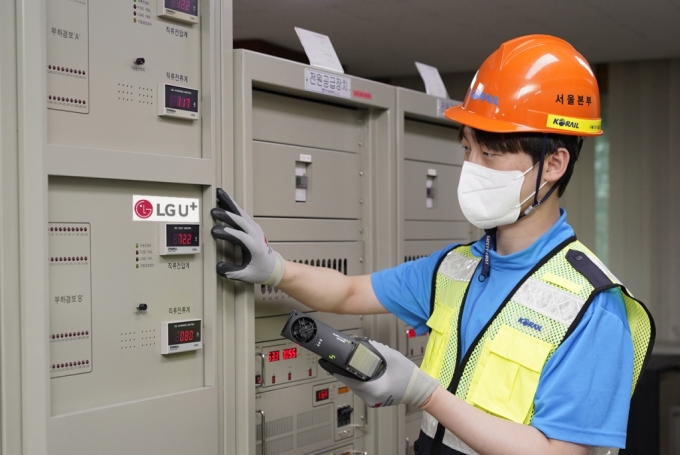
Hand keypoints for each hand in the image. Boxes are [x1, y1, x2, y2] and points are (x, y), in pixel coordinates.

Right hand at [210, 188, 283, 285]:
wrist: (275, 267)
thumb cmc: (261, 271)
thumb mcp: (247, 275)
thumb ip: (232, 271)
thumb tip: (218, 267)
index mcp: (254, 246)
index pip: (239, 236)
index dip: (227, 233)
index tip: (214, 231)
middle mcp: (255, 234)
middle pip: (240, 220)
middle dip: (226, 215)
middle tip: (213, 211)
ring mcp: (255, 228)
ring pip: (241, 212)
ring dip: (229, 203)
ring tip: (218, 193)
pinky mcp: (253, 226)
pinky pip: (242, 213)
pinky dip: (233, 205)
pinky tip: (224, 199)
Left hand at [319, 340, 438, 407]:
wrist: (420, 390)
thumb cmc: (408, 375)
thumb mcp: (390, 356)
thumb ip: (371, 349)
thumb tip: (356, 342)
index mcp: (374, 389)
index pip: (348, 378)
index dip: (335, 368)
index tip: (326, 361)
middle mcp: (370, 398)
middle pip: (349, 381)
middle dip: (342, 369)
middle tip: (334, 358)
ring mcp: (371, 400)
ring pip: (353, 385)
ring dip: (349, 374)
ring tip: (345, 362)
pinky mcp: (373, 399)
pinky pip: (360, 387)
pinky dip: (358, 378)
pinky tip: (357, 370)